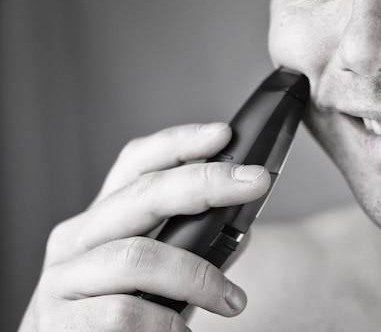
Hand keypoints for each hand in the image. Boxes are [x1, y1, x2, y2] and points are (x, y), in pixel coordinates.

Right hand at [18, 123, 270, 331]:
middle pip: (143, 193)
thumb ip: (192, 249)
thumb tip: (242, 229)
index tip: (222, 133)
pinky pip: (123, 313)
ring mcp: (63, 278)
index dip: (179, 143)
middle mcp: (78, 238)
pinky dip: (166, 324)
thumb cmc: (116, 316)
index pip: (136, 164)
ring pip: (137, 257)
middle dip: (205, 182)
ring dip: (198, 276)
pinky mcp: (60, 322)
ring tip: (232, 300)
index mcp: (102, 219)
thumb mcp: (153, 274)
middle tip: (253, 183)